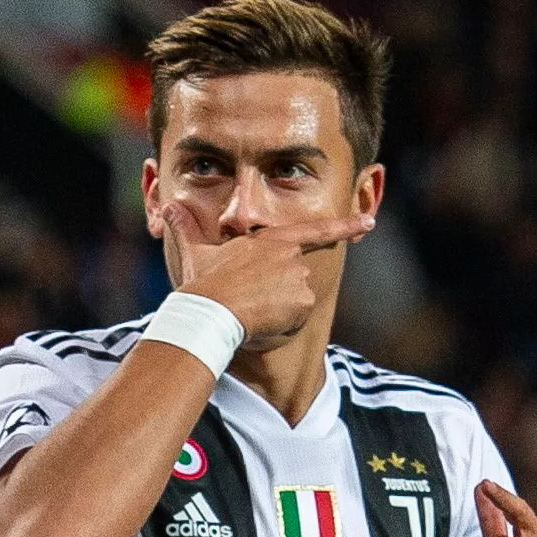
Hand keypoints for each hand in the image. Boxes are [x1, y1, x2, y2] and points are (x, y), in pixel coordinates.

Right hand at [157, 193, 377, 349]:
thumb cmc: (201, 282)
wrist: (210, 309)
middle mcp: (291, 255)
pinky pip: (296, 322)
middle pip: (295, 281)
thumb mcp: (194, 252)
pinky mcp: (303, 300)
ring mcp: (300, 277)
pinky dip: (281, 329)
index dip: (345, 225)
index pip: (316, 230)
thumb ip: (185, 229)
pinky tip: (260, 324)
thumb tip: (167, 207)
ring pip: (295, 303)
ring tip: (249, 312)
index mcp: (270, 240)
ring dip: (277, 314)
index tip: (369, 221)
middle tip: (247, 302)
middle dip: (276, 296)